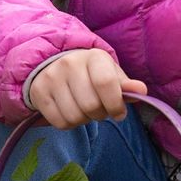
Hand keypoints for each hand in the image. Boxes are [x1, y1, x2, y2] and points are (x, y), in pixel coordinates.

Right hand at [28, 49, 147, 129]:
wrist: (55, 64)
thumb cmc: (92, 73)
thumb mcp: (111, 74)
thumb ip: (126, 86)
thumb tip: (141, 91)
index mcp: (94, 57)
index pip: (106, 83)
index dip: (115, 104)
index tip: (119, 113)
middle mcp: (69, 63)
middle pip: (91, 106)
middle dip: (100, 114)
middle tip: (98, 108)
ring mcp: (51, 77)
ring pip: (75, 117)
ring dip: (84, 120)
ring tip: (84, 108)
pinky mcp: (38, 92)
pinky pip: (59, 122)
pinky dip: (69, 123)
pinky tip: (70, 110)